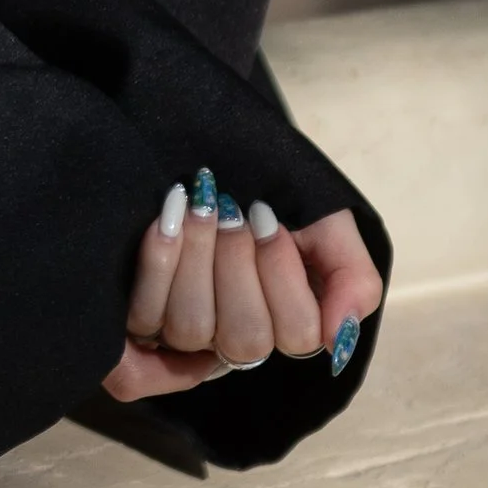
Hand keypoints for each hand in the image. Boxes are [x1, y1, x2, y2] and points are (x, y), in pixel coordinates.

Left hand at [102, 172, 383, 404]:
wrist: (202, 148)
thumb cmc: (265, 189)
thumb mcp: (325, 221)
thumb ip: (352, 278)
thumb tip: (339, 337)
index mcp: (283, 322)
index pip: (297, 335)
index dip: (282, 272)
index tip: (267, 214)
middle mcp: (234, 338)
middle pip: (245, 338)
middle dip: (237, 261)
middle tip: (231, 208)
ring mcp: (182, 333)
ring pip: (192, 328)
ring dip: (196, 255)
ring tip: (197, 203)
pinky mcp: (136, 320)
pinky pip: (144, 323)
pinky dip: (157, 266)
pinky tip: (167, 220)